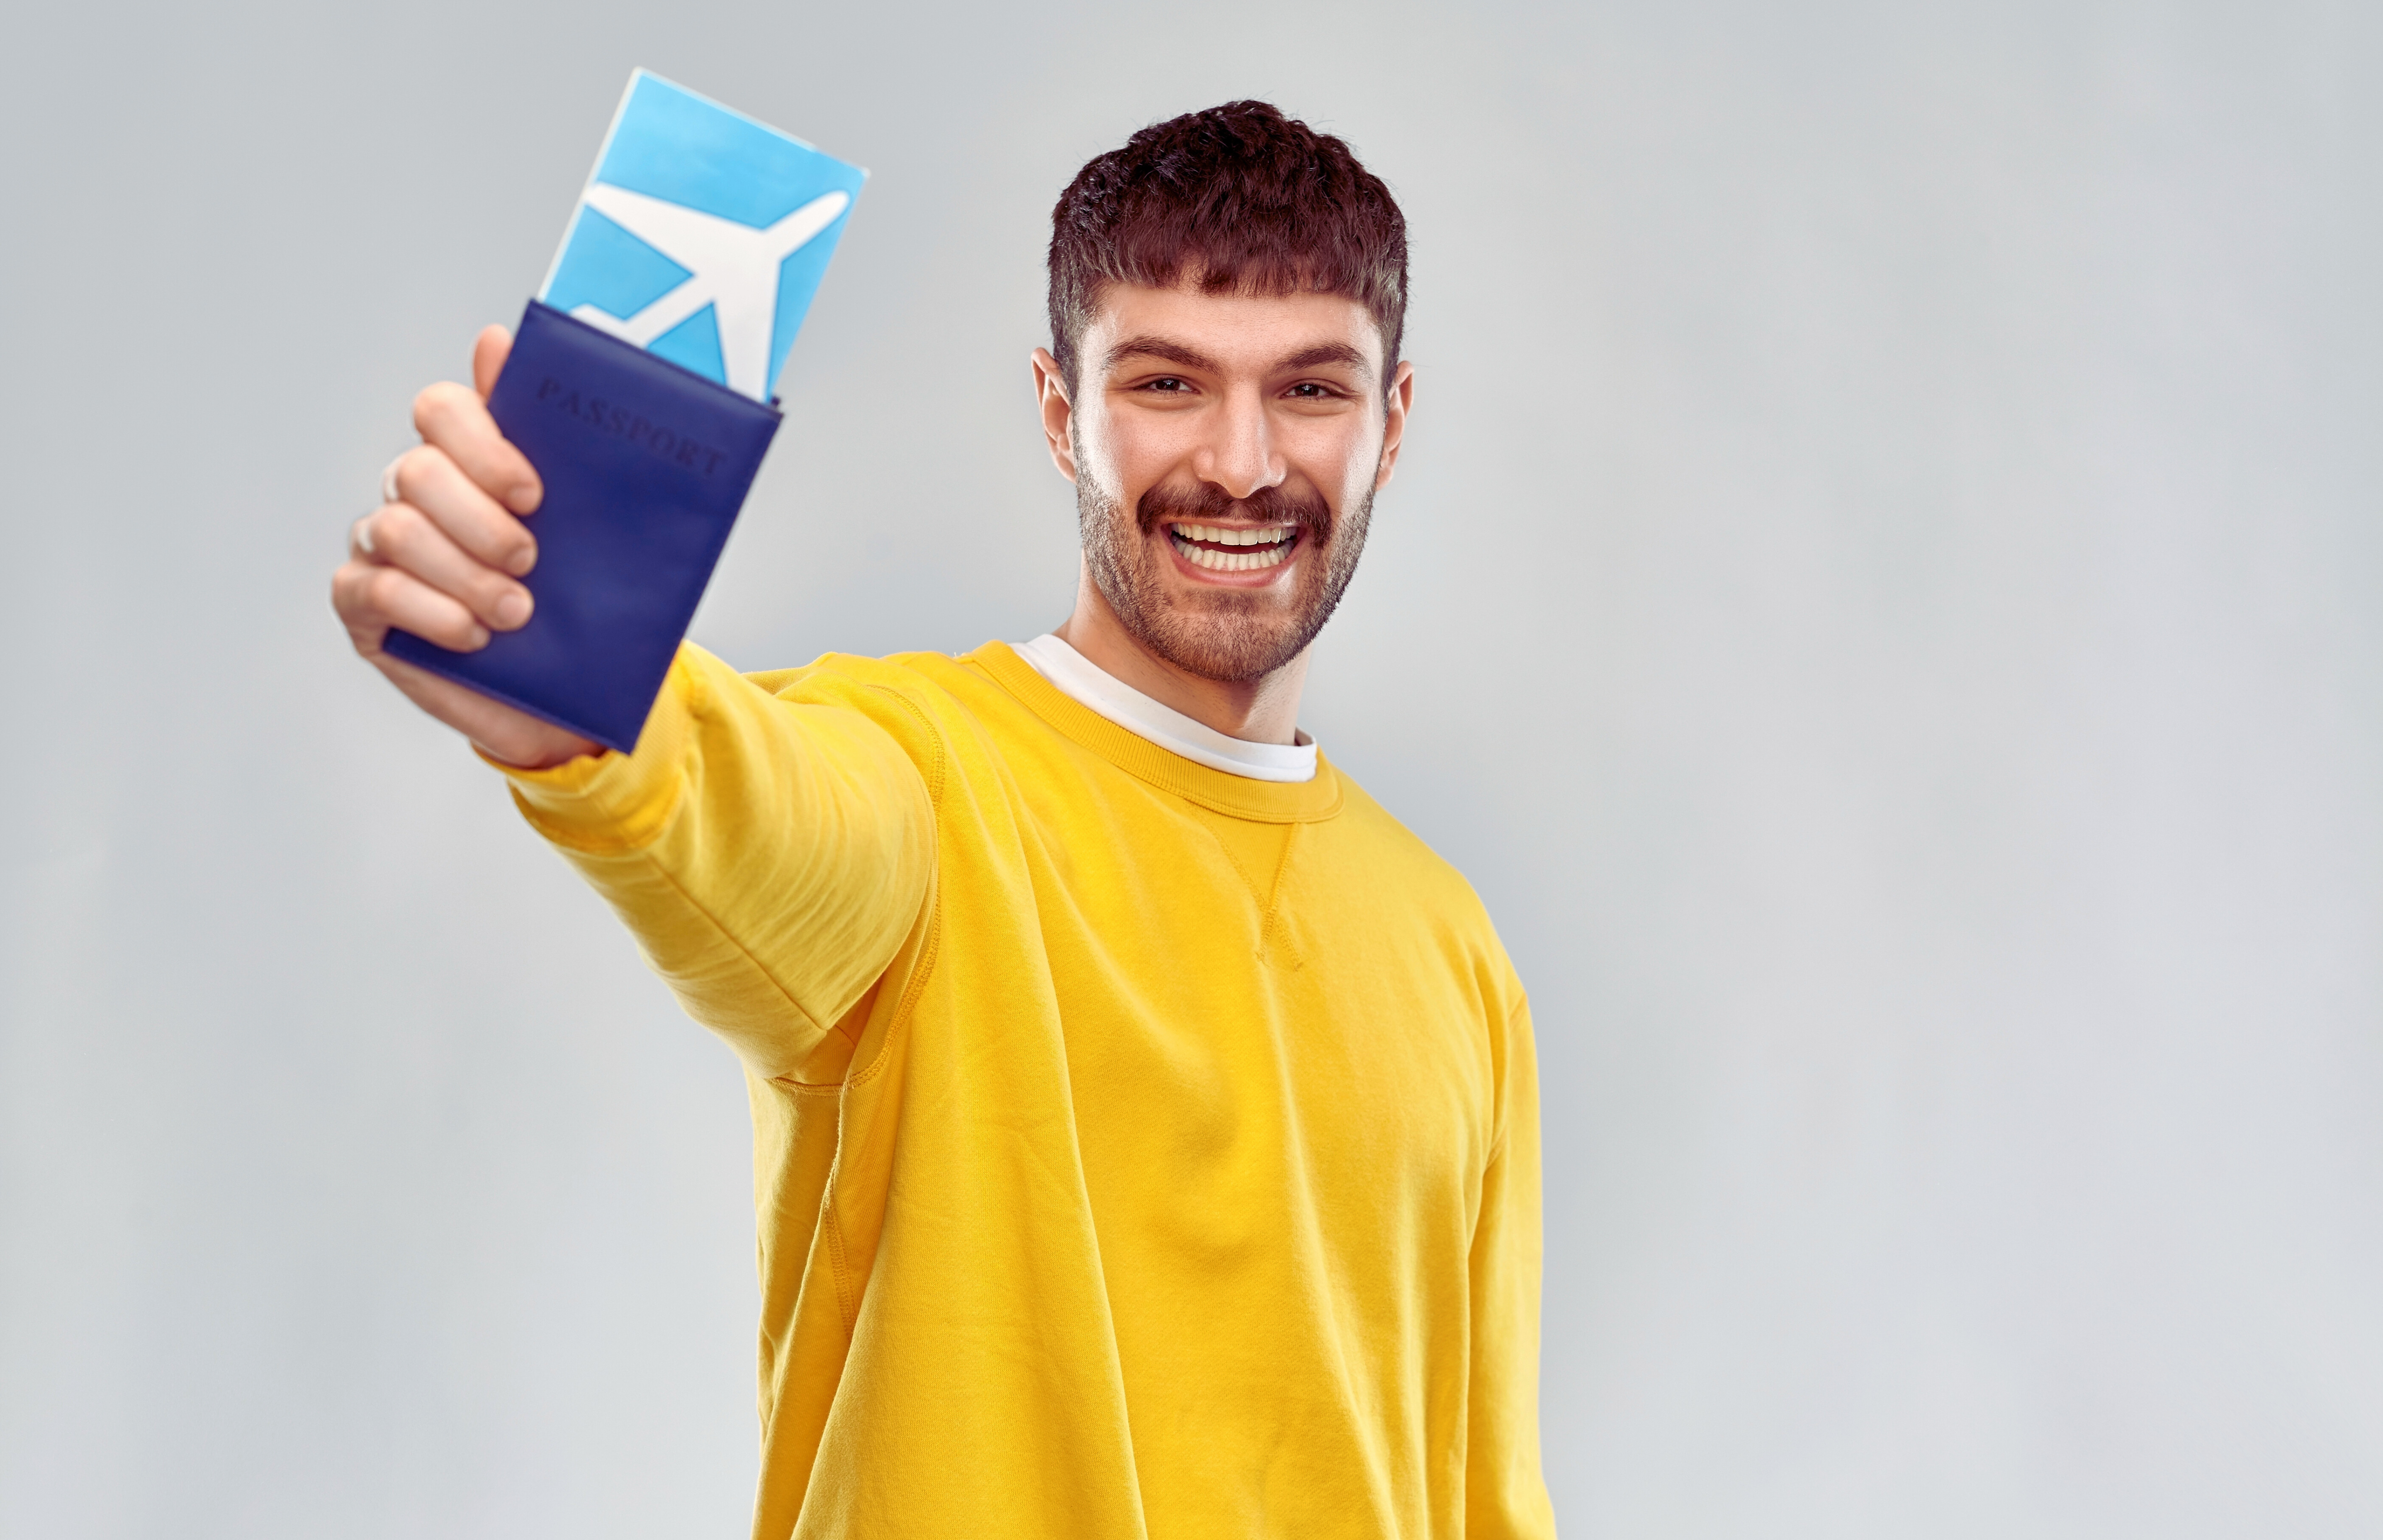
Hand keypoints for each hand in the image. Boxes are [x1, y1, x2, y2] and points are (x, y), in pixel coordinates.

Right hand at [332, 326, 598, 768]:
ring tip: (518, 612)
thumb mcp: (584, 527)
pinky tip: (475, 636)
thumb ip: (554, 442)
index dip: (484, 445)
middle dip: (482, 521)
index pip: (442, 409)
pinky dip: (435, 614)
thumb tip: (498, 339)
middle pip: (418, 470)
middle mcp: (411, 490)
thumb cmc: (572, 595)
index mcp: (463, 455)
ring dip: (466, 575)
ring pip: (398, 530)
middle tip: (531, 561)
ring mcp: (378, 543)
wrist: (563, 688)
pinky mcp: (359, 601)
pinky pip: (377, 590)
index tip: (533, 494)